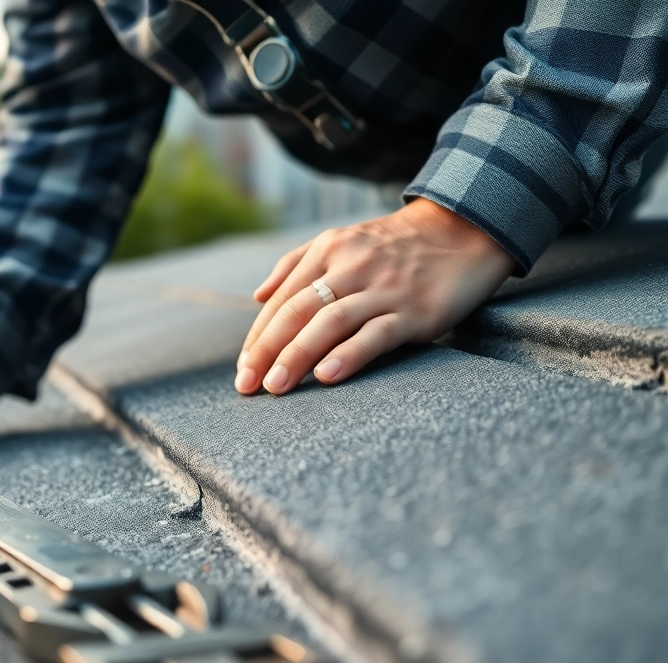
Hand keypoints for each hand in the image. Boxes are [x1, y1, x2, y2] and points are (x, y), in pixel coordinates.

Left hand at [236, 198, 513, 394]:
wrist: (467, 228)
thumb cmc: (397, 245)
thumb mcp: (344, 240)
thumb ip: (296, 264)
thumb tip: (258, 296)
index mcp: (329, 249)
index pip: (283, 299)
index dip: (259, 337)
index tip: (243, 370)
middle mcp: (352, 266)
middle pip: (298, 311)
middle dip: (267, 351)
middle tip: (247, 386)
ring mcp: (385, 288)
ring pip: (330, 323)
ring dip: (297, 356)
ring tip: (275, 386)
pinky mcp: (416, 310)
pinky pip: (376, 334)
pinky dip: (349, 355)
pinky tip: (327, 376)